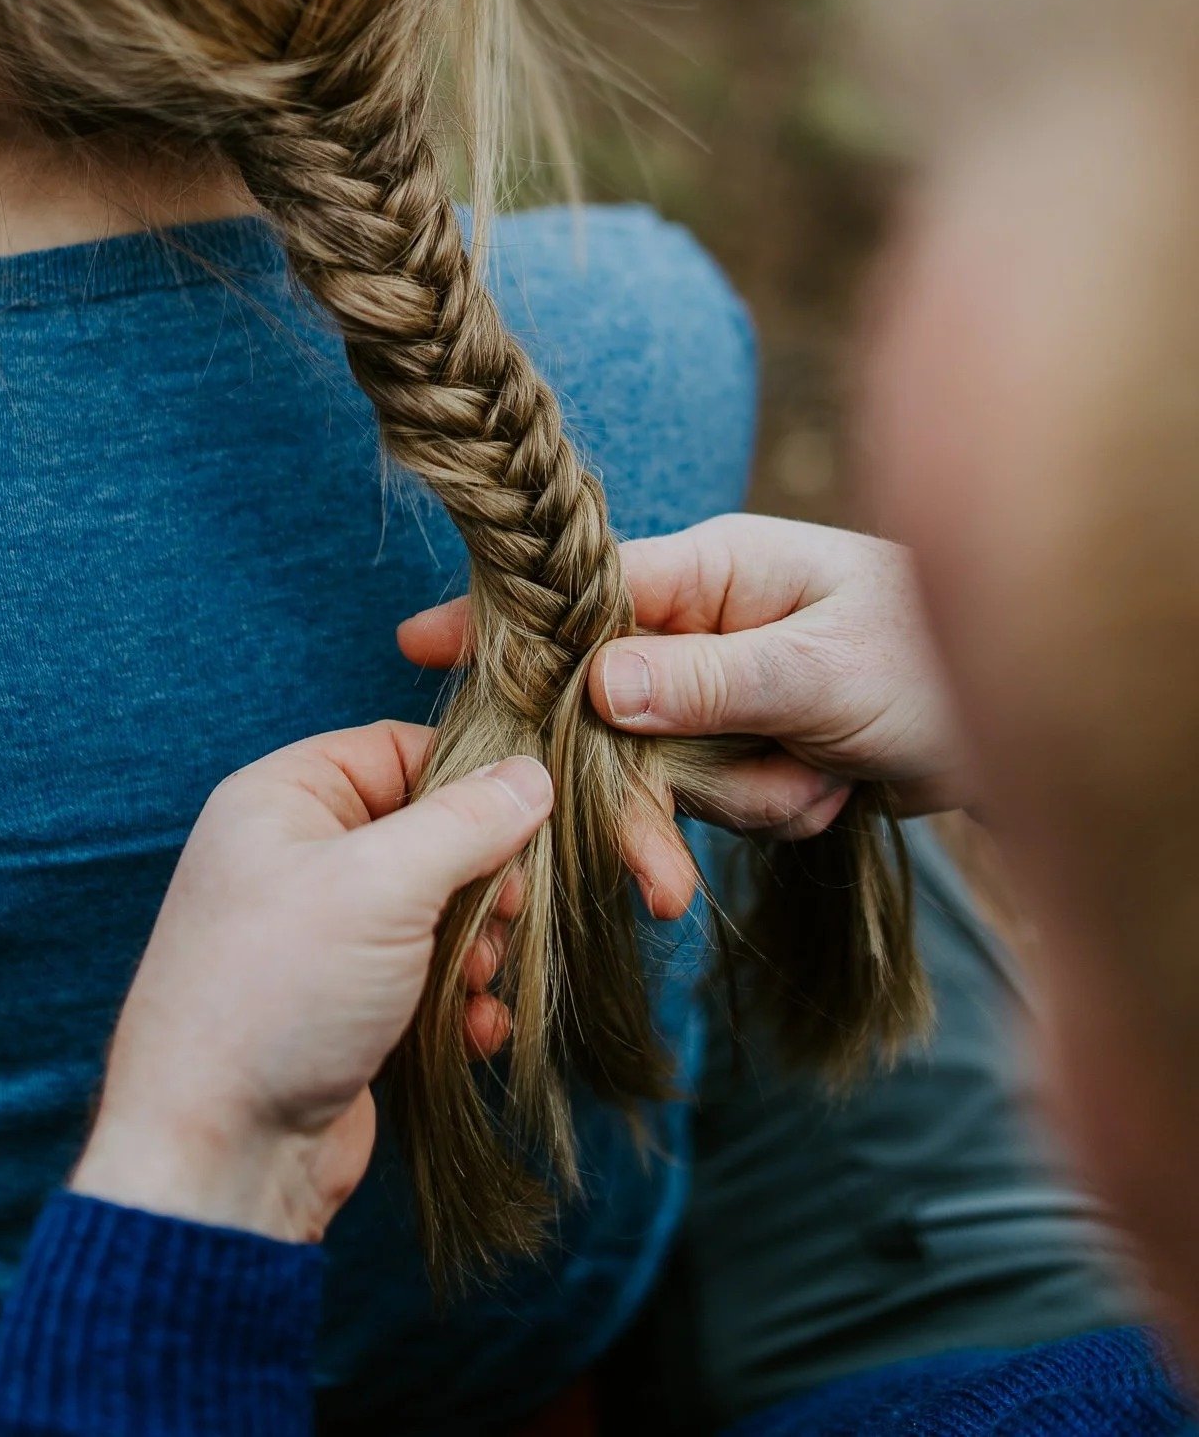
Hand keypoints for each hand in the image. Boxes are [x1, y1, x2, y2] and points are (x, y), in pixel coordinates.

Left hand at [72, 722, 551, 1245]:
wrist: (219, 1156)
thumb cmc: (278, 995)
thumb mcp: (382, 884)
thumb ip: (467, 822)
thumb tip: (533, 776)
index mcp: (281, 800)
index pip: (395, 749)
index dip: (466, 778)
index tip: (525, 819)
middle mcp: (295, 858)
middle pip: (426, 832)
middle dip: (480, 877)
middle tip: (501, 916)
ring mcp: (319, 937)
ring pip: (434, 910)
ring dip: (475, 945)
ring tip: (476, 980)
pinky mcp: (342, 1007)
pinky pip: (422, 979)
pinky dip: (458, 1001)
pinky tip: (473, 1031)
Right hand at [399, 516, 968, 905]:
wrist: (1026, 723)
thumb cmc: (933, 661)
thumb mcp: (826, 671)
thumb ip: (713, 680)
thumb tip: (599, 686)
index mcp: (714, 570)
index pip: (586, 592)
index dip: (507, 623)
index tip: (418, 642)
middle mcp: (705, 621)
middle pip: (610, 703)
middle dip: (644, 788)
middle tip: (657, 875)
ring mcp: (724, 684)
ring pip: (661, 762)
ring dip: (734, 798)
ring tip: (817, 790)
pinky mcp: (747, 740)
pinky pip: (712, 794)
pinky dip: (768, 808)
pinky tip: (833, 794)